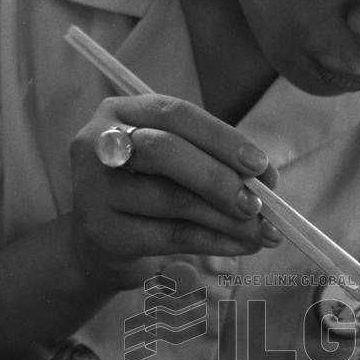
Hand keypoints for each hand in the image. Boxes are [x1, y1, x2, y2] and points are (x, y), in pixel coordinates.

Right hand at [68, 94, 279, 292]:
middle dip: (219, 177)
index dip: (221, 138)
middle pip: (164, 152)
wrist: (98, 246)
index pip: (174, 115)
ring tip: (262, 231)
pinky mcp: (104, 233)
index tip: (260, 164)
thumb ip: (211, 161)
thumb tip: (265, 180)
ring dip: (227, 218)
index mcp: (118, 113)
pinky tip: (243, 245)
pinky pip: (171, 237)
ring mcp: (94, 191)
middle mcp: (98, 145)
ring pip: (172, 200)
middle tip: (257, 203)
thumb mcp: (172, 167)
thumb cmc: (146, 195)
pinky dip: (215, 241)